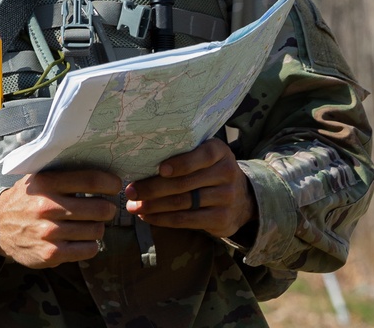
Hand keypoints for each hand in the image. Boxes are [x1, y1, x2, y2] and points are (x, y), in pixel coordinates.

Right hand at [0, 169, 121, 267]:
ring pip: (96, 231)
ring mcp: (49, 233)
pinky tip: (83, 239)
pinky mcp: (50, 254)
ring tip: (90, 224)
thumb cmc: (26, 198)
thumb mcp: (38, 177)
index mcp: (47, 183)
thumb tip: (98, 161)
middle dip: (108, 209)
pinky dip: (91, 244)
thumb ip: (62, 171)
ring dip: (98, 227)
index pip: (90, 180)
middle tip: (105, 208)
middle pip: (99, 208)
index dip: (110, 182)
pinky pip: (88, 250)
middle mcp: (47, 206)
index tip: (115, 185)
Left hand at [124, 138, 256, 236]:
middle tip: (130, 192)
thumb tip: (141, 157)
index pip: (202, 156)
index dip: (180, 163)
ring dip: (153, 206)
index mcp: (219, 152)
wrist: (242, 198)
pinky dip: (163, 219)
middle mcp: (226, 173)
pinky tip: (148, 217)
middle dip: (153, 188)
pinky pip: (186, 220)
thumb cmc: (210, 170)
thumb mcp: (205, 155)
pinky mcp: (221, 219)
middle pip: (185, 183)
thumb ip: (184, 152)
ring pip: (183, 203)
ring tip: (134, 207)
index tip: (159, 169)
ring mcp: (226, 198)